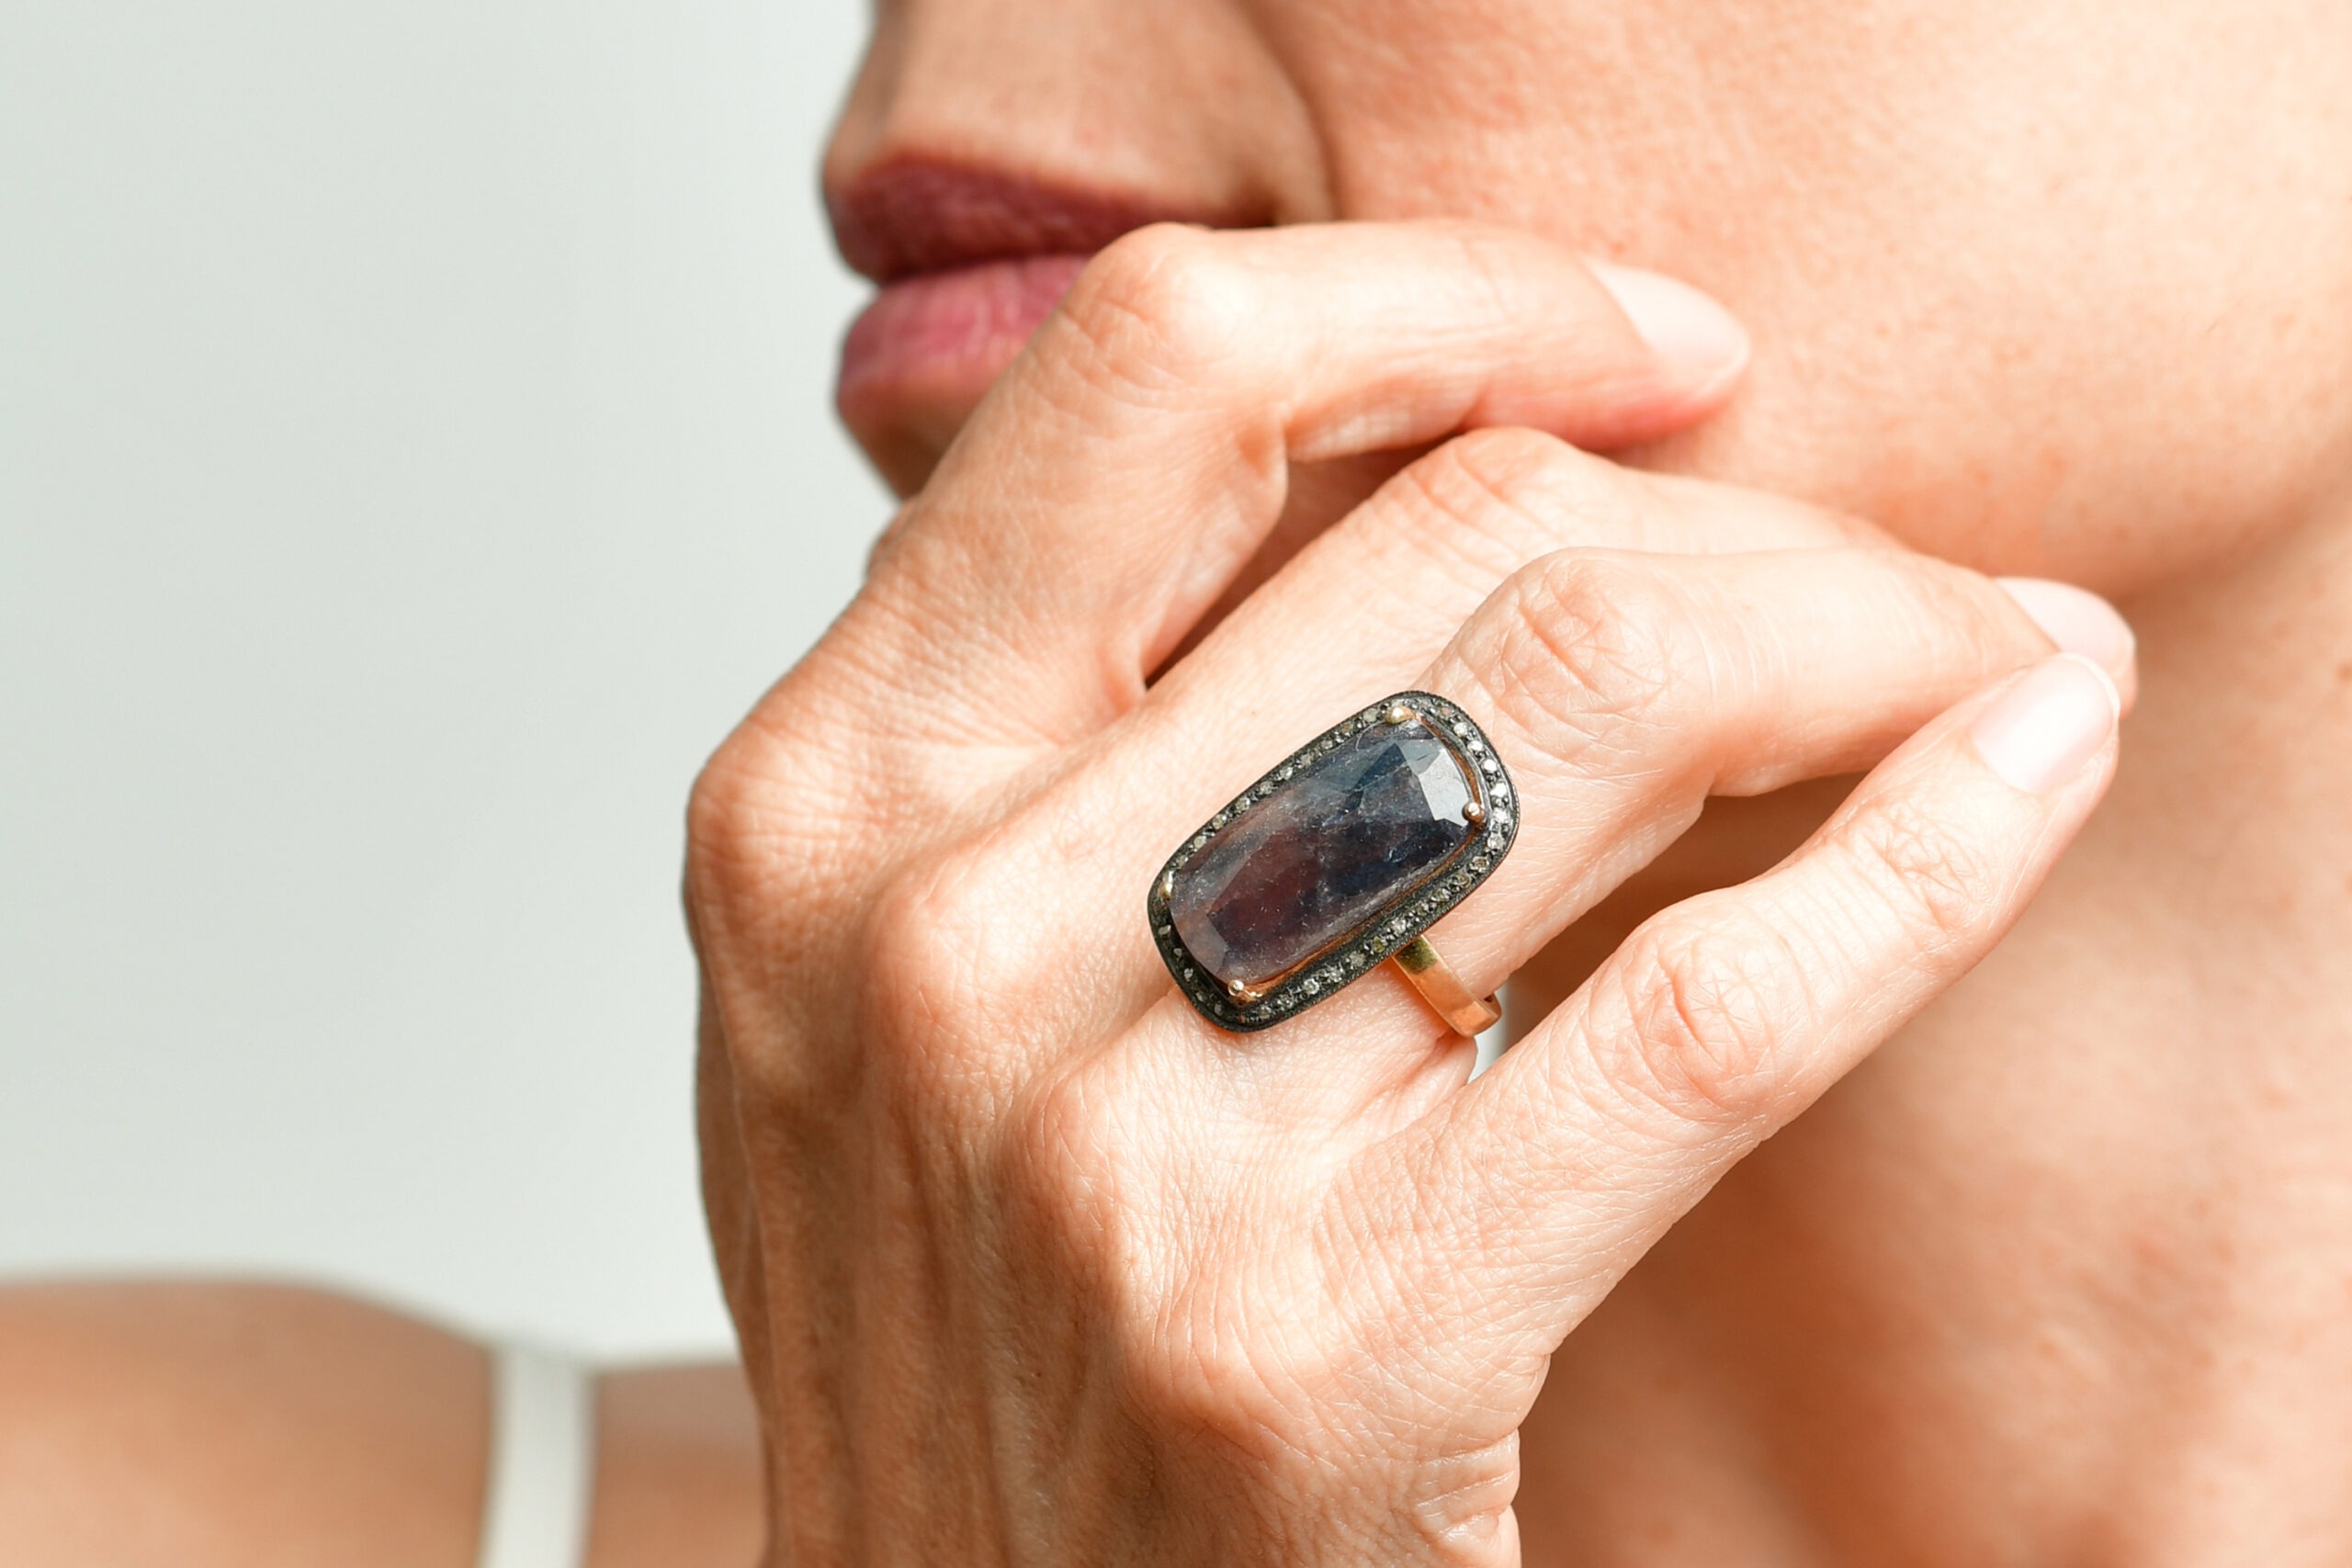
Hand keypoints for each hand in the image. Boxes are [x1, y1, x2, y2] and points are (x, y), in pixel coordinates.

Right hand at [687, 221, 2128, 1563]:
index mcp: (820, 800)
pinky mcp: (1321, 1353)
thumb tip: (1359, 460)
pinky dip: (1918, 851)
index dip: (1454, 301)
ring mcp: (1112, 1153)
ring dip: (1871, 633)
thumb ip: (1053, 718)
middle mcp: (930, 938)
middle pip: (1452, 525)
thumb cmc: (975, 1334)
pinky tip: (2023, 771)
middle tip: (1879, 572)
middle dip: (1743, 507)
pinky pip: (1708, 1010)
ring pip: (1598, 697)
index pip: (1166, 375)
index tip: (1656, 351)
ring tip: (1980, 657)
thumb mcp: (903, 989)